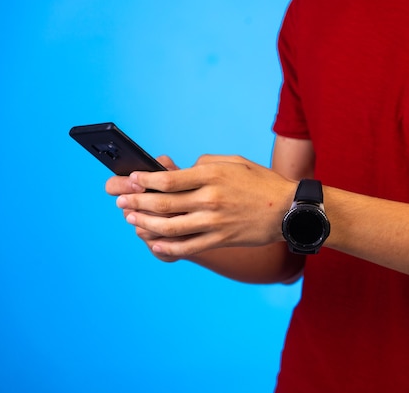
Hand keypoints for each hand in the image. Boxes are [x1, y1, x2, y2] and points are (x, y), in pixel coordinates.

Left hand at [113, 155, 296, 259]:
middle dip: (137, 202)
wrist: (288, 210)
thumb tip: (184, 170)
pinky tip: (153, 243)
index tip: (132, 179)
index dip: (145, 181)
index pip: (169, 180)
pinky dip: (167, 247)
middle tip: (120, 201)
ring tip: (131, 220)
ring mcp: (215, 222)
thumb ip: (206, 162)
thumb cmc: (261, 182)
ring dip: (145, 224)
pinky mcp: (221, 239)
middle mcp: (211, 199)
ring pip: (170, 227)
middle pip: (164, 204)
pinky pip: (188, 247)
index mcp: (213, 175)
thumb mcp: (235, 161)